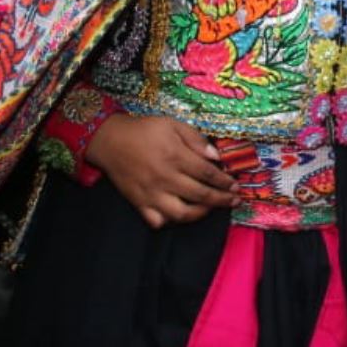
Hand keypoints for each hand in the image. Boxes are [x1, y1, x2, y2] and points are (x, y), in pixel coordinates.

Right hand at [85, 113, 237, 228]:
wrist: (110, 140)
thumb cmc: (144, 130)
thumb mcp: (172, 125)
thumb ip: (195, 140)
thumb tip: (217, 156)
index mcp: (175, 156)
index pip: (207, 173)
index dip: (225, 181)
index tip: (236, 186)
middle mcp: (165, 178)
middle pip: (200, 195)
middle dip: (221, 200)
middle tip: (235, 200)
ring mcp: (152, 194)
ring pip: (181, 214)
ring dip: (200, 213)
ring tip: (211, 208)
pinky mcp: (139, 203)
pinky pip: (157, 221)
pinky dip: (170, 221)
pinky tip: (180, 214)